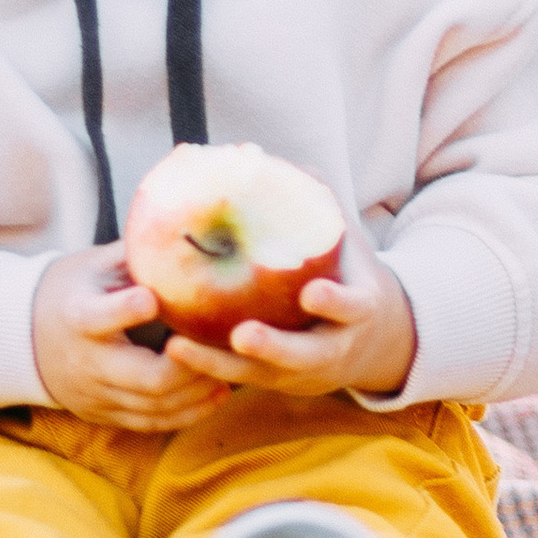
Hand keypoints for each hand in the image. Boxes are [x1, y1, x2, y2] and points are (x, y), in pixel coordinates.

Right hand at [31, 243, 230, 431]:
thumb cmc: (72, 289)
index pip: (96, 318)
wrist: (25, 337)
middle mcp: (86, 363)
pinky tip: (217, 395)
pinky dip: (188, 413)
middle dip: (188, 367)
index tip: (152, 298)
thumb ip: (135, 254)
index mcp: (76, 316)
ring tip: (231, 371)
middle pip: (143, 378)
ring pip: (154, 407)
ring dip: (197, 392)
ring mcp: (95, 394)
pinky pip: (152, 424)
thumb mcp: (93, 264)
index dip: (124, 310)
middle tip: (222, 347)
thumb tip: (187, 225)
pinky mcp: (105, 414)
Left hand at [171, 212, 418, 406]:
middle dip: (275, 348)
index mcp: (357, 310)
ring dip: (219, 365)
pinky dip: (205, 368)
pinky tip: (169, 348)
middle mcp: (332, 348)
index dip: (336, 303)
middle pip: (304, 357)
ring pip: (260, 376)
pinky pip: (237, 379)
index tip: (312, 293)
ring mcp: (300, 372)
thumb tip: (252, 154)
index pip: (354, 308)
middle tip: (241, 334)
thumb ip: (308, 199)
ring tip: (177, 348)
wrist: (368, 341)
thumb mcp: (341, 237)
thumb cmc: (344, 271)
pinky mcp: (273, 383)